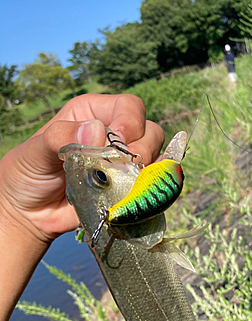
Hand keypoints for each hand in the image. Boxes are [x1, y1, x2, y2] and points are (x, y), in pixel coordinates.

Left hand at [0, 94, 163, 243]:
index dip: (131, 122)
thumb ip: (62, 136)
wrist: (29, 214)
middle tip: (120, 169)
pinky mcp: (127, 187)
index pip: (129, 107)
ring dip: (146, 170)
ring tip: (122, 183)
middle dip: (141, 149)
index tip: (118, 144)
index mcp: (92, 114)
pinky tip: (131, 194)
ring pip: (156, 156)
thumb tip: (96, 131)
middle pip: (150, 130)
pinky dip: (148, 188)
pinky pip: (151, 183)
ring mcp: (122, 163)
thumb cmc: (26, 175)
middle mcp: (113, 134)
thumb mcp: (35, 151)